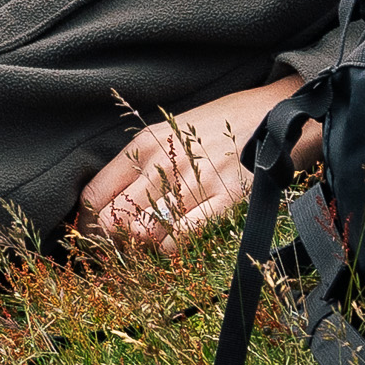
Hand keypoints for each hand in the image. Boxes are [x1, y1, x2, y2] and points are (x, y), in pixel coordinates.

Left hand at [77, 79, 292, 254]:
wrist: (273, 113)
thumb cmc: (216, 130)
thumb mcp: (170, 136)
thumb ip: (140, 168)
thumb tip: (110, 210)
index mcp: (144, 145)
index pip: (95, 194)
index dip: (90, 225)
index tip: (98, 239)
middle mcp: (163, 161)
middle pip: (114, 218)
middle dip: (114, 243)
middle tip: (123, 252)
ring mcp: (194, 179)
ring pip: (144, 232)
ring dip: (144, 248)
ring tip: (151, 249)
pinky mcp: (226, 197)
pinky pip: (183, 235)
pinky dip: (173, 248)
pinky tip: (176, 246)